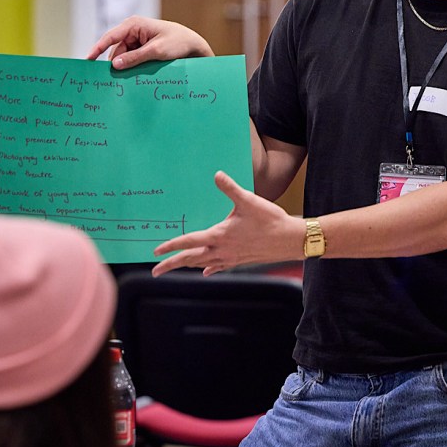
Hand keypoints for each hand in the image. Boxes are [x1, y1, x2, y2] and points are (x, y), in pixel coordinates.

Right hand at [86, 16, 213, 68]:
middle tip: (115, 80)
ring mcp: (137, 39)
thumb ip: (135, 58)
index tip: (88, 60)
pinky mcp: (141, 48)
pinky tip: (136, 75)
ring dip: (127, 67)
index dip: (97, 49)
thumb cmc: (177, 42)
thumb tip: (115, 65)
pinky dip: (132, 67)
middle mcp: (133, 30)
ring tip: (131, 78)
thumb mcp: (156, 51)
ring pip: (123, 57)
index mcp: (134, 24)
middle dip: (117, 64)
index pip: (110, 37)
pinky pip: (131, 59)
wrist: (193, 45)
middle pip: (116, 50)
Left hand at [151, 171, 302, 275]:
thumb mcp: (248, 201)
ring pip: (203, 264)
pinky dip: (209, 268)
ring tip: (176, 266)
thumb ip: (230, 188)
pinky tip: (206, 271)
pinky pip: (219, 266)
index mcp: (220, 236)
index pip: (188, 242)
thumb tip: (217, 175)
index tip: (156, 252)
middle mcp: (222, 250)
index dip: (170, 246)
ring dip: (188, 265)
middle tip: (156, 271)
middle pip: (190, 259)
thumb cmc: (270, 220)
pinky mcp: (240, 260)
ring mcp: (231, 257)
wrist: (291, 240)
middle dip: (172, 264)